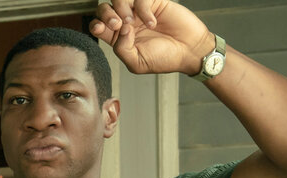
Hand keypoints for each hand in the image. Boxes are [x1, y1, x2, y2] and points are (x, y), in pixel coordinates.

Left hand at [89, 0, 214, 76]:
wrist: (189, 50)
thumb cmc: (164, 59)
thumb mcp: (137, 63)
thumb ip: (122, 49)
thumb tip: (120, 30)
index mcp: (119, 38)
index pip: (98, 25)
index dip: (96, 24)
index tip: (102, 29)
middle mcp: (126, 23)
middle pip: (104, 9)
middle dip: (106, 14)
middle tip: (117, 24)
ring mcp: (139, 11)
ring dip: (120, 8)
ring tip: (132, 23)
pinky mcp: (154, 2)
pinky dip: (143, 9)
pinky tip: (152, 22)